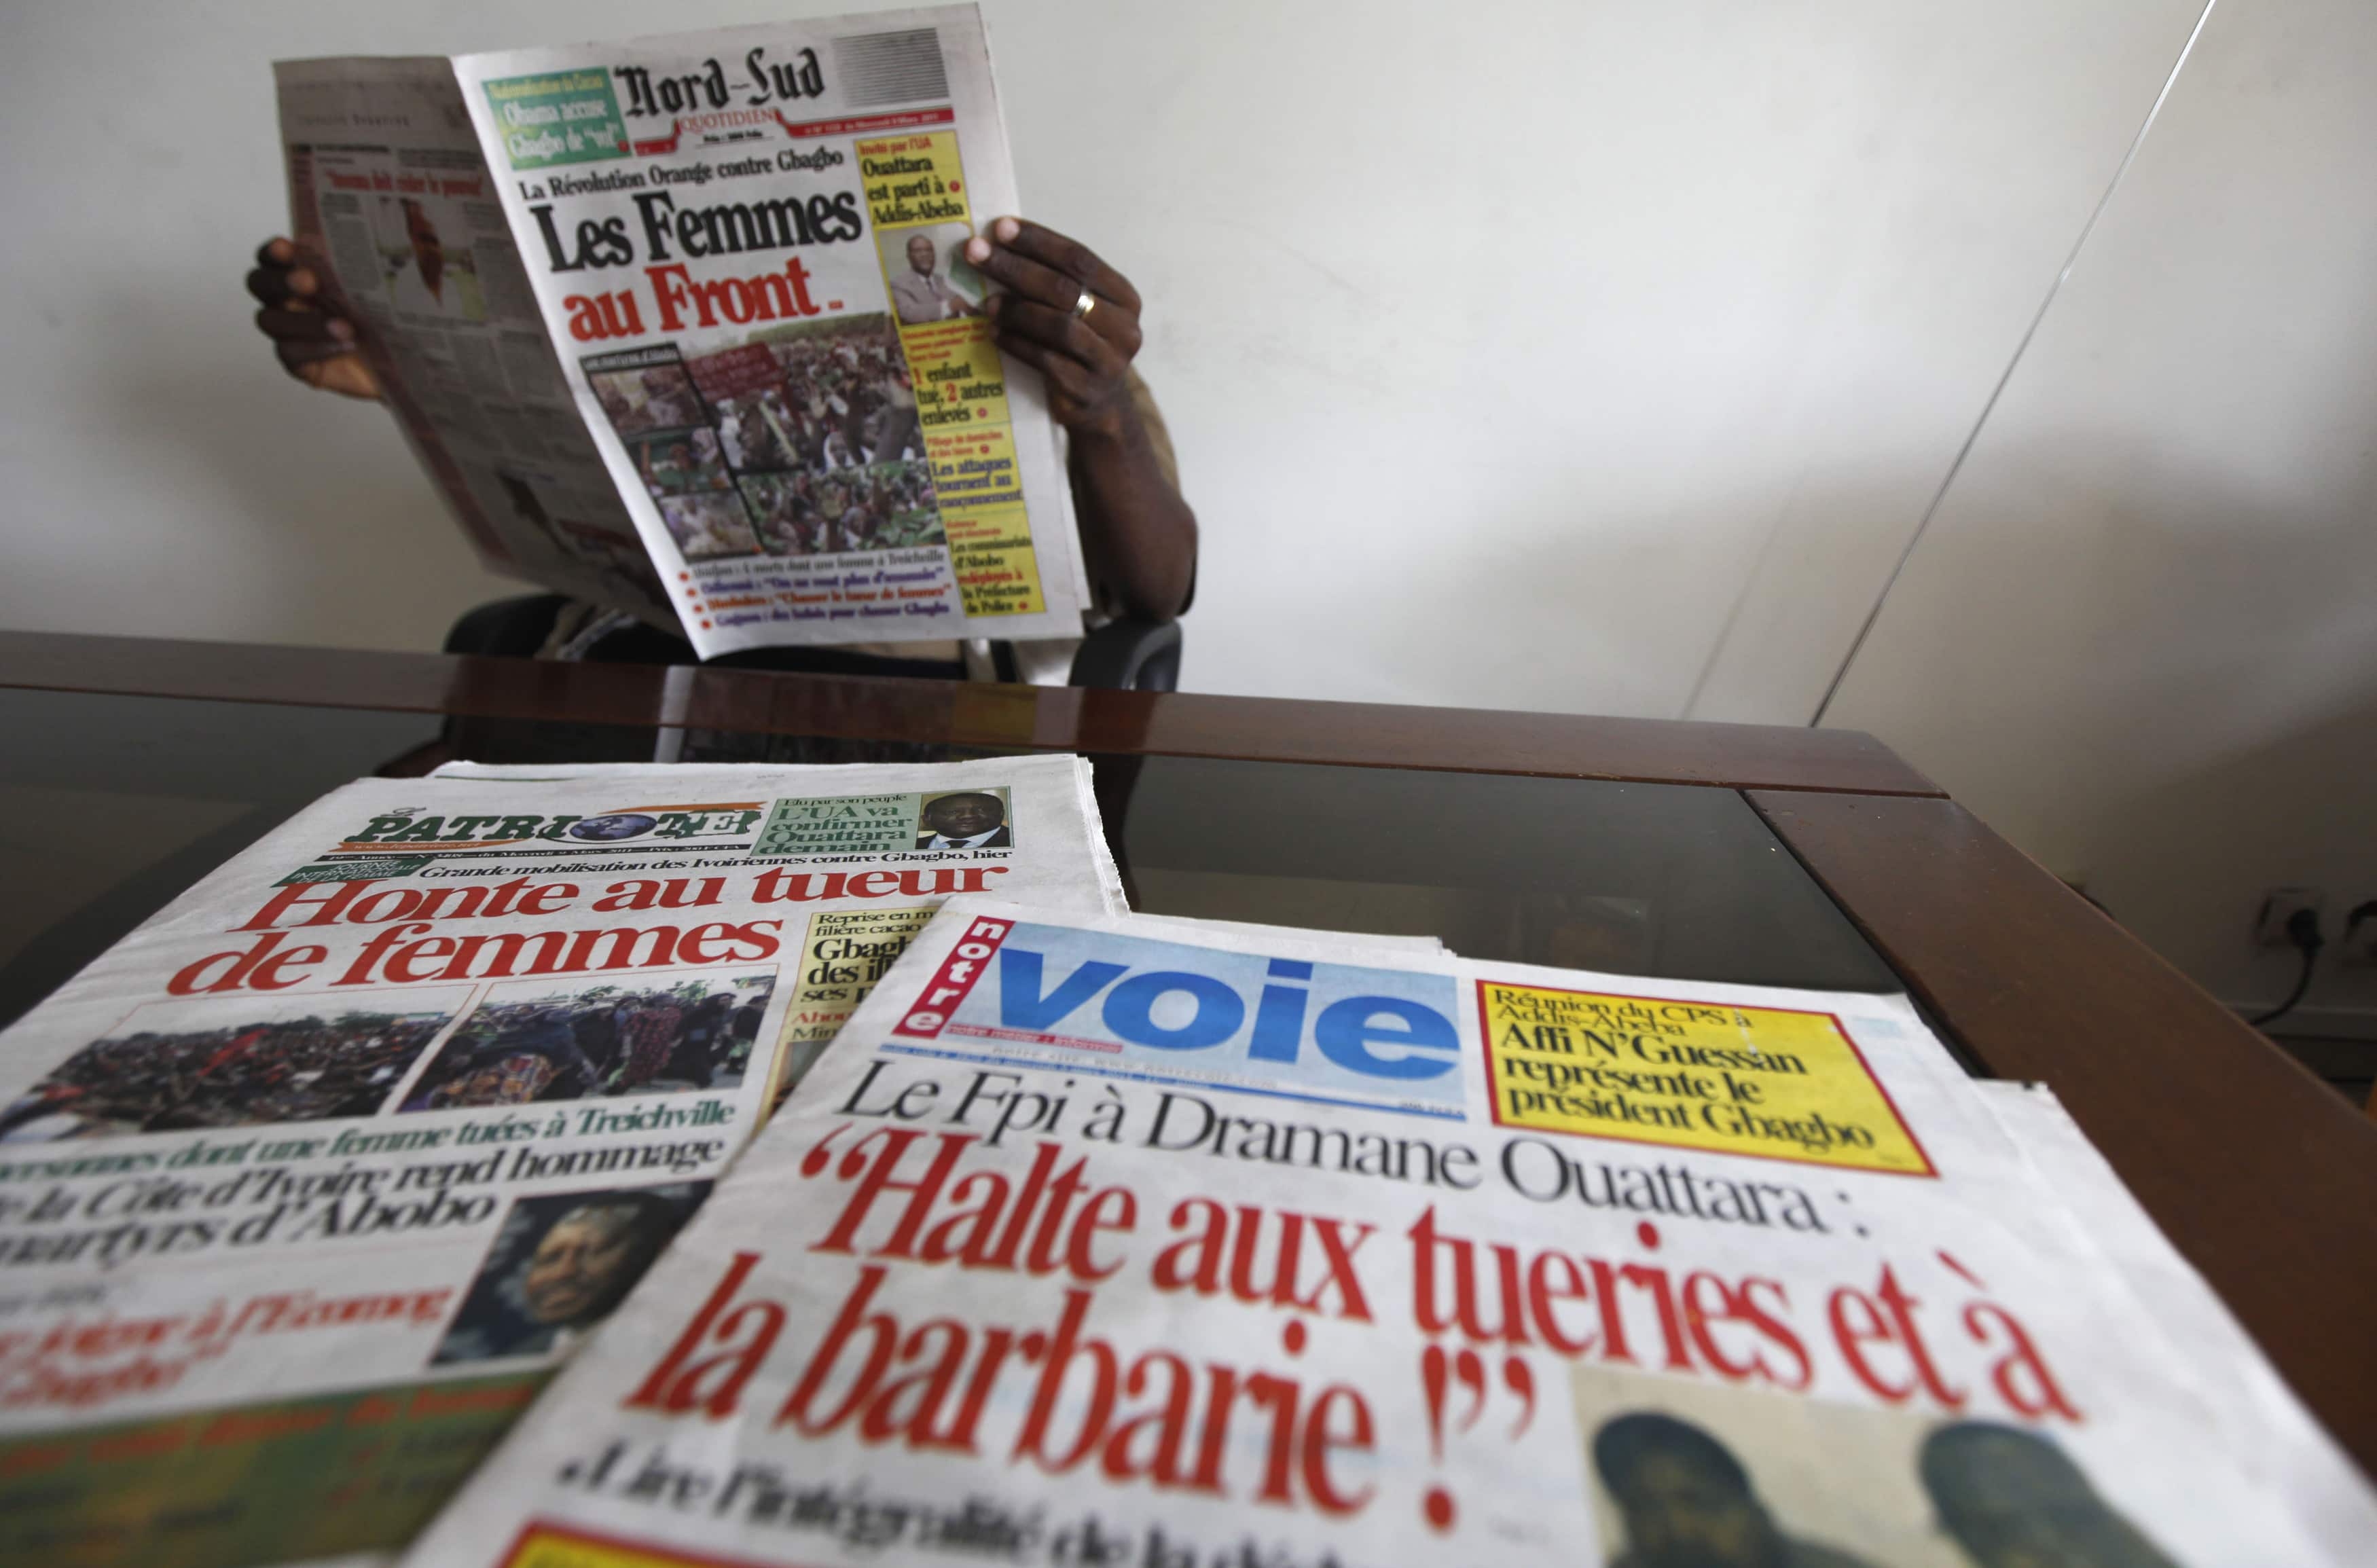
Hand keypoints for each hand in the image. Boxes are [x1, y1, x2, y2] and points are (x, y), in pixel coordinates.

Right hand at [246, 237, 379, 399]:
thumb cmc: (393, 316)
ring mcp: (289, 332)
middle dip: (280, 280)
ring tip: (345, 327)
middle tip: (309, 281)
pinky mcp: (298, 363)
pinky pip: (290, 353)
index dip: (274, 251)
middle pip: (259, 283)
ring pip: (271, 320)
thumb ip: (379, 257)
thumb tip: (387, 226)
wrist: (408, 362)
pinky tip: (344, 346)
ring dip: (304, 320)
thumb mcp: (389, 283)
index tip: (286, 247)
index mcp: (304, 272)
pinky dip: (315, 348)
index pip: (273, 256)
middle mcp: (288, 299)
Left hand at [965, 219, 1143, 441]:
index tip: (1000, 228)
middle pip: (1065, 289)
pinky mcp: (1087, 389)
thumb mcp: (1081, 311)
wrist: (1101, 406)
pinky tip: (995, 333)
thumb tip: (997, 246)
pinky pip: (1046, 360)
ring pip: (1058, 325)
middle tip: (976, 254)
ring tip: (987, 303)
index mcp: (1124, 297)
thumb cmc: (1081, 347)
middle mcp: (1124, 327)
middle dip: (1015, 268)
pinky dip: (1016, 343)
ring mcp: (1109, 361)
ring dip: (1017, 310)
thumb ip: (1056, 282)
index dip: (1038, 241)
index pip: (1079, 259)